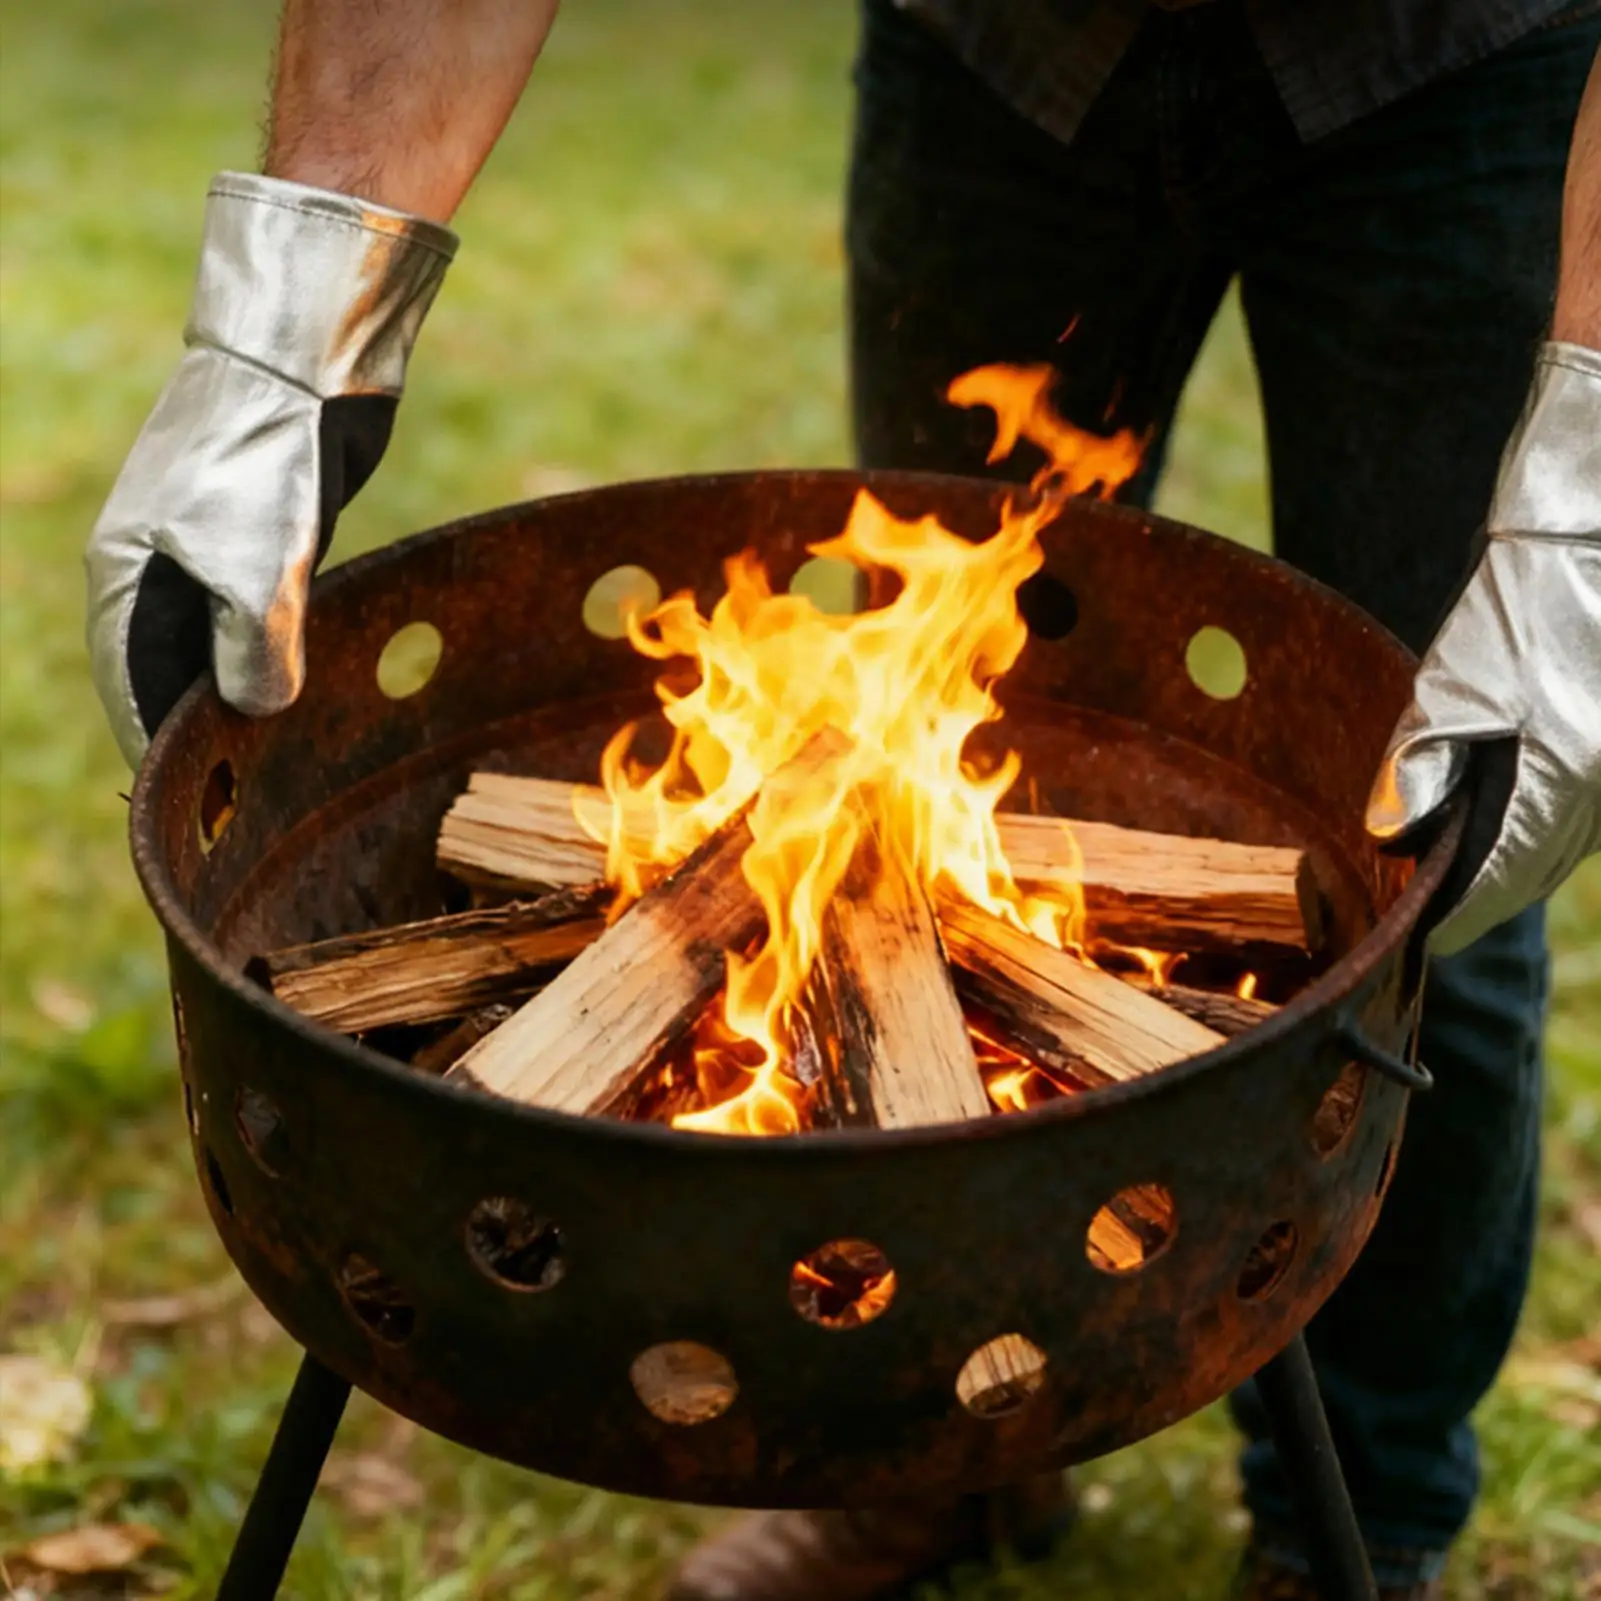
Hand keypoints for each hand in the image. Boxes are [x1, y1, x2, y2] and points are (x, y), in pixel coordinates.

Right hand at [85, 172, 455, 765]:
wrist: (299, 362)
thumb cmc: (260, 462)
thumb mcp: (252, 571)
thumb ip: (251, 653)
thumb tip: (257, 713)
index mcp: (127, 582)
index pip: (133, 691)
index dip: (164, 751)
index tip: (202, 808)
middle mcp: (155, 572)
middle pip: (170, 673)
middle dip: (203, 730)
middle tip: (246, 794)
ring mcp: (204, 551)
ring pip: (216, 645)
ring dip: (243, 694)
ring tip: (278, 755)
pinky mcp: (257, 535)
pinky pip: (255, 616)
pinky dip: (274, 654)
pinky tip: (304, 686)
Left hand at [1368, 342, 1600, 954]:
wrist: (1596, 530)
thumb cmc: (1528, 596)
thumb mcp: (1462, 677)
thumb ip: (1425, 759)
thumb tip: (1392, 830)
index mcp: (1568, 776)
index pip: (1504, 875)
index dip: (1460, 912)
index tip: (1423, 939)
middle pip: (1537, 868)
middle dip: (1485, 894)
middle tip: (1431, 914)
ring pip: (1564, 845)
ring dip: (1513, 864)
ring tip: (1458, 877)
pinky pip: (1582, 813)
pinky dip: (1543, 828)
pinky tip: (1507, 823)